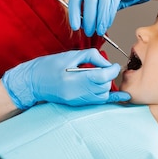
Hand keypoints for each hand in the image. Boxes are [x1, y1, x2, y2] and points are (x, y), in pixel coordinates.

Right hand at [1, 49, 129, 109]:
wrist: (33, 81)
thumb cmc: (50, 65)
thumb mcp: (71, 55)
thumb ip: (92, 56)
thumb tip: (107, 63)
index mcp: (75, 78)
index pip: (103, 76)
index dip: (112, 70)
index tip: (114, 65)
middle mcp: (77, 92)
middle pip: (104, 86)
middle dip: (108, 76)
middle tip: (104, 69)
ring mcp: (77, 100)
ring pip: (103, 94)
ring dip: (105, 85)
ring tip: (98, 76)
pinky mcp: (77, 103)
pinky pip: (98, 102)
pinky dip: (110, 98)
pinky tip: (123, 97)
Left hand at [68, 0, 155, 35]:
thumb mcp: (98, 2)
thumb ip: (90, 11)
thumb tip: (83, 25)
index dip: (74, 14)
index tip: (75, 27)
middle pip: (89, 1)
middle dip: (89, 19)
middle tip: (89, 32)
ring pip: (102, 3)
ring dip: (100, 20)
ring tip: (99, 31)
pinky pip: (113, 3)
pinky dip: (109, 16)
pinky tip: (107, 24)